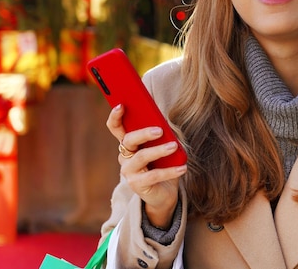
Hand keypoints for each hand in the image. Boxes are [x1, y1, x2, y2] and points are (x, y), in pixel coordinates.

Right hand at [107, 104, 187, 228]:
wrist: (164, 192)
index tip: (121, 105)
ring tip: (173, 146)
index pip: (115, 127)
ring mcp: (129, 171)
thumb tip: (165, 123)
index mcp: (128, 143)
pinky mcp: (137, 185)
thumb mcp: (162, 145)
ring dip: (159, 150)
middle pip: (129, 140)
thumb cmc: (163, 164)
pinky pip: (153, 176)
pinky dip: (170, 171)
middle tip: (159, 130)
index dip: (115, 116)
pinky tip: (182, 168)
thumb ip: (160, 134)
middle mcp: (124, 156)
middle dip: (143, 133)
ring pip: (141, 157)